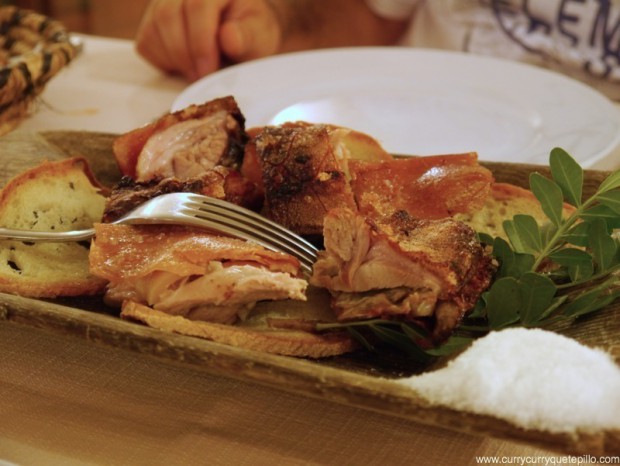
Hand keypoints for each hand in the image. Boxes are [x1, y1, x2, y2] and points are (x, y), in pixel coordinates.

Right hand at [135, 0, 281, 80]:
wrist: (241, 39)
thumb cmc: (251, 35)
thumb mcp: (260, 36)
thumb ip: (247, 37)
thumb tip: (229, 37)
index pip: (197, 6)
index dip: (200, 43)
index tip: (208, 72)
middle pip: (168, 16)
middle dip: (185, 56)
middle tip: (202, 78)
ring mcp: (163, 2)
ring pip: (152, 30)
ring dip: (175, 61)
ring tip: (199, 72)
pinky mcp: (151, 22)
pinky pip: (146, 44)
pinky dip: (165, 62)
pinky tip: (187, 65)